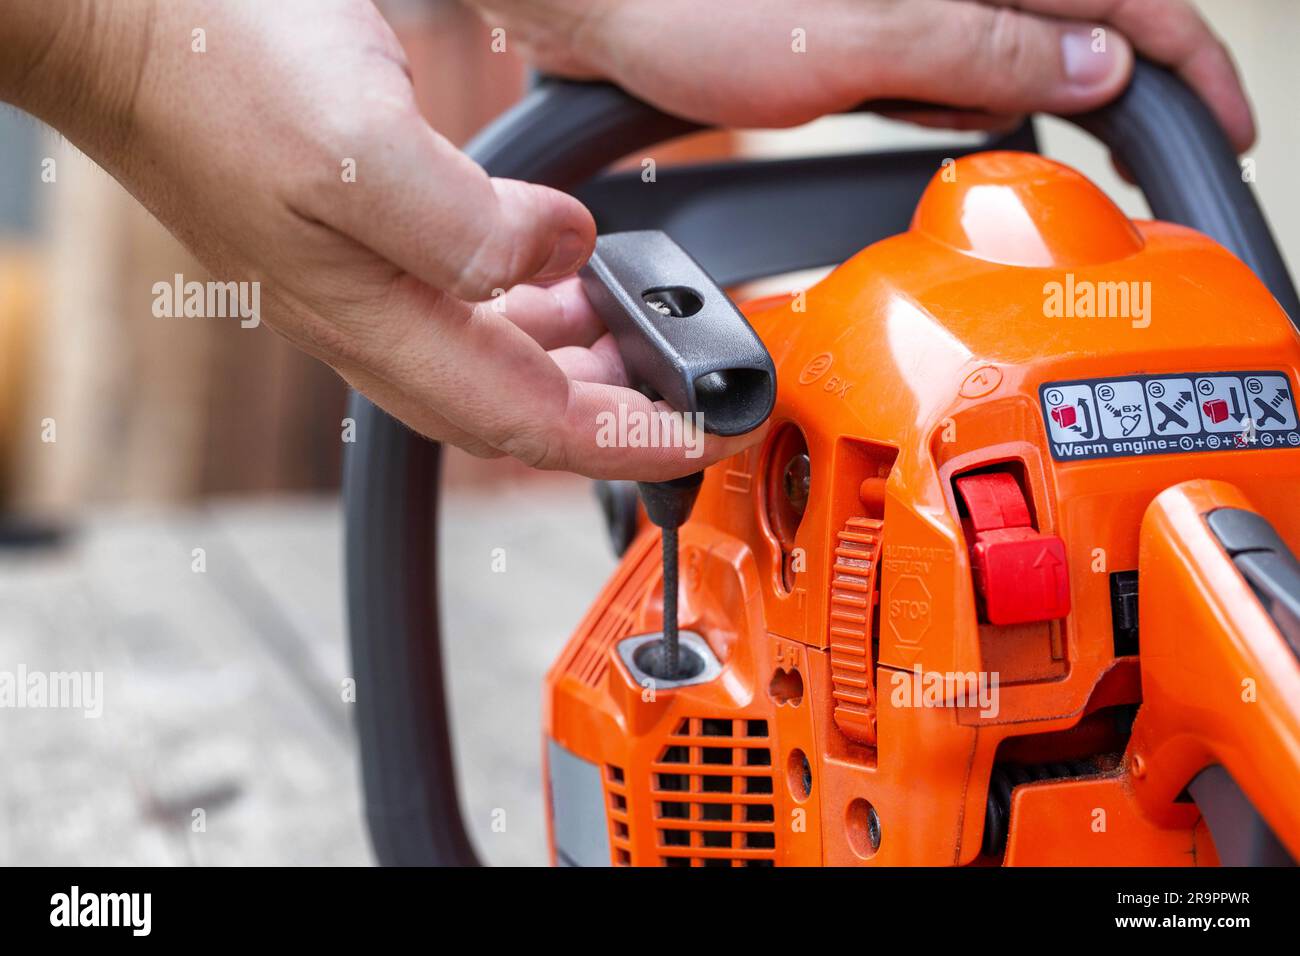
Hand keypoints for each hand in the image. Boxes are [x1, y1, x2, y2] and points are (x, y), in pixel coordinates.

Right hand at [0, 0, 758, 479]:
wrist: (120, 26)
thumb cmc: (216, 76)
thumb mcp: (354, 154)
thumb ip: (467, 230)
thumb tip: (563, 253)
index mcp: (378, 322)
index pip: (527, 424)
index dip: (623, 442)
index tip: (700, 440)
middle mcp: (371, 322)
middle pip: (513, 410)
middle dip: (608, 417)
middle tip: (681, 398)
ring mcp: (359, 286)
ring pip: (490, 363)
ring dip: (573, 366)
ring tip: (637, 341)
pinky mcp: (353, 242)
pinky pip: (462, 305)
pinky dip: (528, 307)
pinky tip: (553, 274)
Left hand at [470, 0, 1254, 150]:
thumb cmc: (694, 2)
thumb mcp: (855, 40)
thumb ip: (982, 51)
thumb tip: (1095, 73)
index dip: (1185, 65)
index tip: (1217, 132)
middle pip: (1079, 21)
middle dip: (1120, 88)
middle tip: (1154, 159)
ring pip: (1010, 47)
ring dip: (1031, 98)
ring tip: (1036, 140)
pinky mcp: (860, 20)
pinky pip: (942, 60)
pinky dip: (956, 97)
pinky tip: (939, 114)